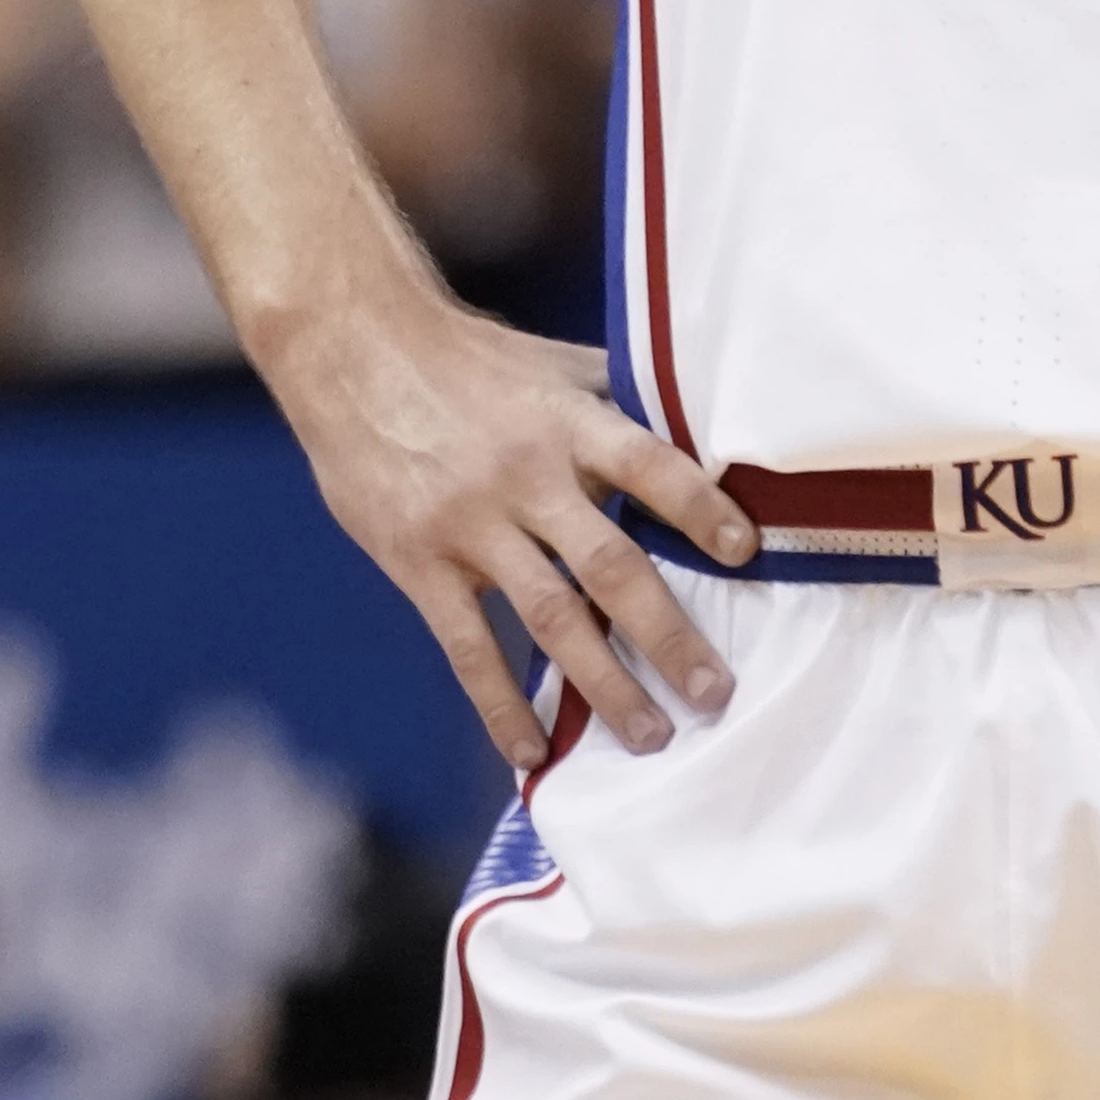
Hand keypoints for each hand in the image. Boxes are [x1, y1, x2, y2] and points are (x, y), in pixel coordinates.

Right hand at [267, 287, 757, 770]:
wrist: (353, 347)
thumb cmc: (465, 357)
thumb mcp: (549, 363)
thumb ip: (615, 400)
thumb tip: (696, 426)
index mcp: (566, 421)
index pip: (649, 465)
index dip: (699, 508)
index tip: (746, 552)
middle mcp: (525, 475)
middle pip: (609, 564)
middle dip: (667, 635)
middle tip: (715, 692)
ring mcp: (470, 524)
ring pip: (549, 616)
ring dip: (603, 684)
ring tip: (651, 736)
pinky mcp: (418, 562)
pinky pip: (467, 646)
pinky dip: (500, 704)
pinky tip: (531, 752)